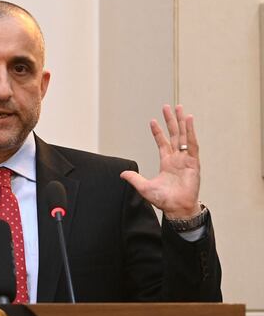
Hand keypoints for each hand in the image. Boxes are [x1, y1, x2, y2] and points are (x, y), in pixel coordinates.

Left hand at [120, 104, 201, 219]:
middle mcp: (177, 158)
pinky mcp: (194, 162)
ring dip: (182, 122)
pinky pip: (193, 144)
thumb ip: (134, 178)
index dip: (157, 132)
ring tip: (180, 108)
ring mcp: (186, 159)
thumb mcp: (144, 187)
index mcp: (167, 162)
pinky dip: (191, 132)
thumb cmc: (164, 200)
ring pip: (184, 136)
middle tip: (168, 107)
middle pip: (174, 135)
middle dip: (171, 121)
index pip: (162, 143)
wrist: (177, 208)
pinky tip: (189, 120)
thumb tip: (122, 173)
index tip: (152, 120)